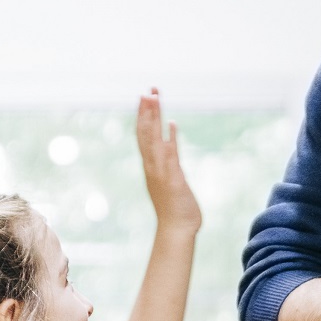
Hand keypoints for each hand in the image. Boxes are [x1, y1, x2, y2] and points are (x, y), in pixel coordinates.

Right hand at [137, 89, 200, 232]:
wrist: (176, 230)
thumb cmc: (175, 207)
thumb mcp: (170, 180)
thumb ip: (168, 162)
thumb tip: (168, 145)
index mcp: (151, 165)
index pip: (144, 135)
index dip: (144, 116)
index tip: (145, 97)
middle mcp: (152, 165)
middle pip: (146, 133)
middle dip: (147, 111)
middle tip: (148, 90)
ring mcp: (160, 171)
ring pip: (153, 139)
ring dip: (153, 118)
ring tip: (153, 98)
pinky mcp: (172, 178)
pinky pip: (170, 155)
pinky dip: (170, 138)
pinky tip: (172, 123)